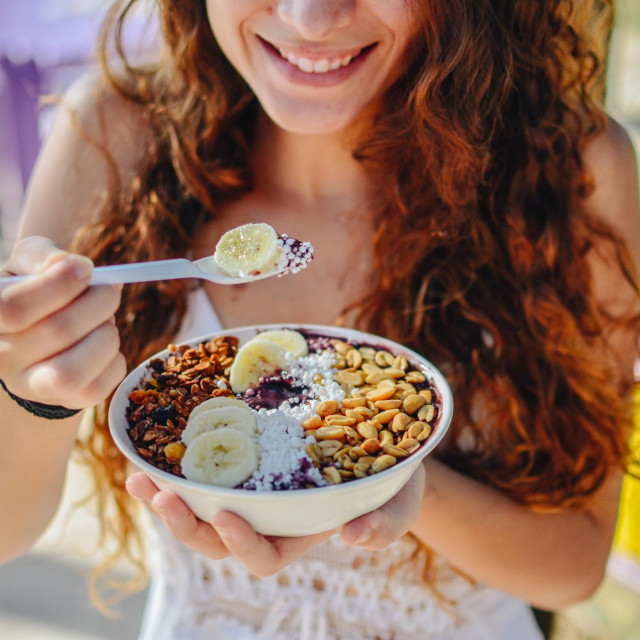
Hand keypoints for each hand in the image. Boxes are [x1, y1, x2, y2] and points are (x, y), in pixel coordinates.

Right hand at [0, 236, 125, 408]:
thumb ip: (40, 256)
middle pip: (57, 331)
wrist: (38, 337)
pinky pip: (97, 389)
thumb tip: (66, 264)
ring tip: (105, 321)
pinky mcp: (64, 402)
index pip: (11, 308)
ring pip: (72, 372)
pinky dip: (113, 361)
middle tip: (109, 289)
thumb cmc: (34, 291)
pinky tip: (102, 345)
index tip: (85, 268)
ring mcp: (29, 387)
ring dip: (105, 336)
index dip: (58, 285)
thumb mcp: (27, 264)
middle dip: (99, 301)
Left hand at [127, 462, 425, 575]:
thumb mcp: (397, 503)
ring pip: (201, 506)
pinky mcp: (245, 458)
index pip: (262, 557)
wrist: (380, 442)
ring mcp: (253, 488)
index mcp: (298, 535)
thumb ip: (383, 525)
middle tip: (161, 497)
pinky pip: (206, 468)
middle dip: (186, 524)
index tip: (229, 516)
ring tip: (139, 475)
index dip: (241, 544)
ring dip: (167, 495)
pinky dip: (180, 461)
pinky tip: (158, 444)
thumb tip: (353, 539)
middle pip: (217, 537)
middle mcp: (267, 517)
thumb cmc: (393, 482)